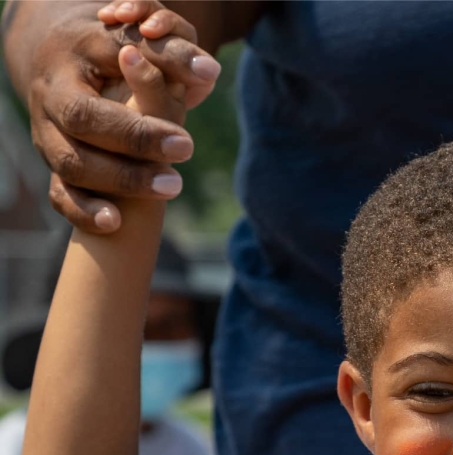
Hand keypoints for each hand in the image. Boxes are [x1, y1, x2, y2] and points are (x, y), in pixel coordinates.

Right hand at [23, 2, 219, 232]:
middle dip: (134, 141)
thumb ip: (172, 55)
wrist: (67, 61)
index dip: (145, 105)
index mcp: (74, 56)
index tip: (186, 138)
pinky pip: (59, 194)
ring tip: (169, 188)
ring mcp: (50, 132)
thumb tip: (210, 71)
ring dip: (117, 180)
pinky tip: (114, 223)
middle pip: (82, 121)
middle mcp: (54, 95)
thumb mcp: (141, 41)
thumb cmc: (119, 49)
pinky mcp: (55, 164)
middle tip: (186, 152)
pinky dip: (83, 212)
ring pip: (70, 162)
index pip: (104, 81)